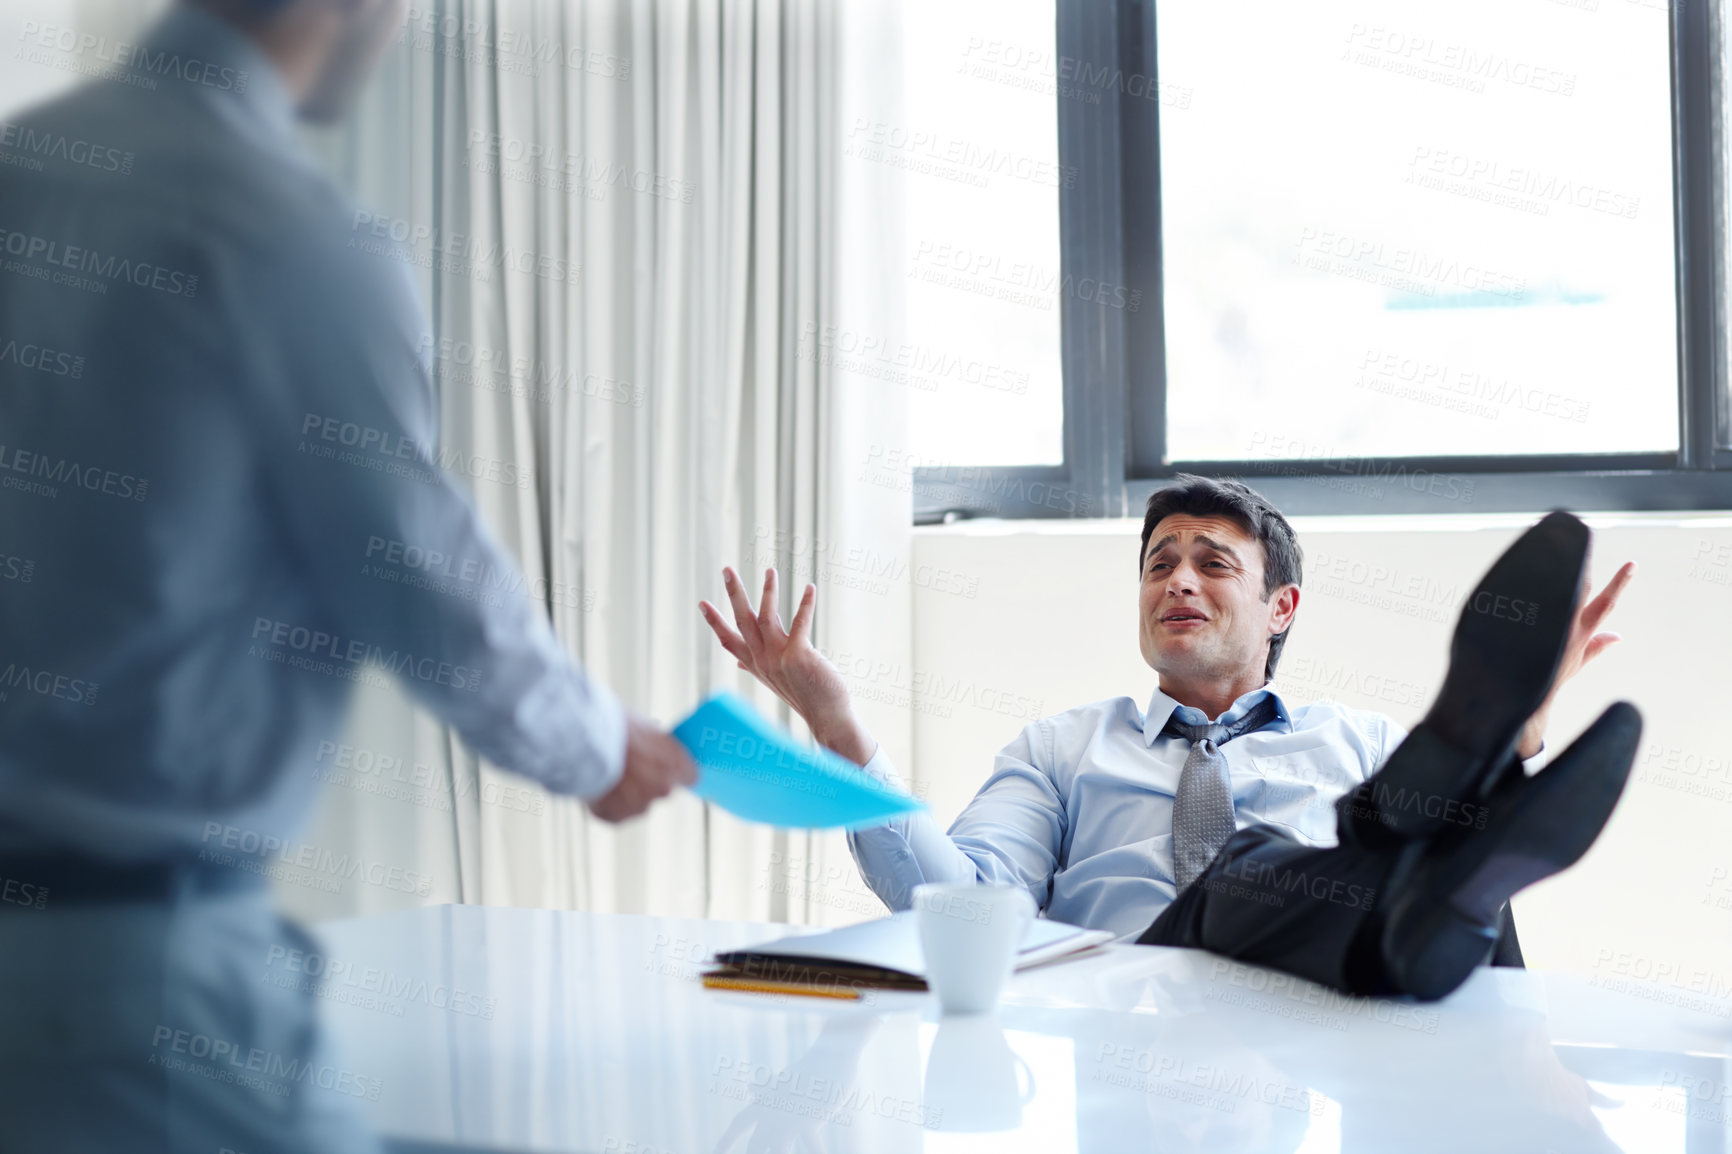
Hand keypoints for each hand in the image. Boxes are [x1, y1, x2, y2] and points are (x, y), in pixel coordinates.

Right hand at [587, 714, 696, 822]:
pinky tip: (597, 787)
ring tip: (607, 774)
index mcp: (678, 765)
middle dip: (648, 782)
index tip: (663, 765)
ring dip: (626, 794)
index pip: (689, 776)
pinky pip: (616, 813)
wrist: (586, 744)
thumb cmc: (616, 728)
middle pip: (661, 789)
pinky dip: (607, 805)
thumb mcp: (645, 728)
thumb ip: (656, 745)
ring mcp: (640, 806)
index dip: (674, 770)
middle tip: (628, 767)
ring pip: (638, 803)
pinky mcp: (617, 817)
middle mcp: (664, 789)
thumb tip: (654, 746)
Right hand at [698, 566, 875, 765]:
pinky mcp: (799, 656)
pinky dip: (805, 604)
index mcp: (756, 665)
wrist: (827, 716)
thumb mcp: (774, 680)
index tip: (702, 603)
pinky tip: (810, 588)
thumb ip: (755, 667)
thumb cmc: (804, 695)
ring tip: (769, 571)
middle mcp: (763, 661)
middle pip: (743, 622)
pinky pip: (800, 623)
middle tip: (726, 569)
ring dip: (768, 592)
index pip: (729, 641)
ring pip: (767, 618)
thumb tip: (739, 663)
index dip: (715, 622)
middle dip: (734, 594)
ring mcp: (779, 659)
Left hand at [1517, 561, 1634, 757]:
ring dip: (1554, 572)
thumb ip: (1597, 647)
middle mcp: (1564, 623)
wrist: (1515, 692)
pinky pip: (1523, 594)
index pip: (1606, 604)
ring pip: (1552, 587)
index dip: (1620, 583)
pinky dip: (1524, 582)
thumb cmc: (1548, 676)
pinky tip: (1519, 570)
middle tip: (1580, 546)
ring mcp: (1542, 621)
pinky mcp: (1520, 619)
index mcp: (1581, 632)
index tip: (1632, 563)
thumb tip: (1618, 636)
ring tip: (1553, 551)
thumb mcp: (1576, 663)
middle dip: (1579, 567)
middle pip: (1577, 586)